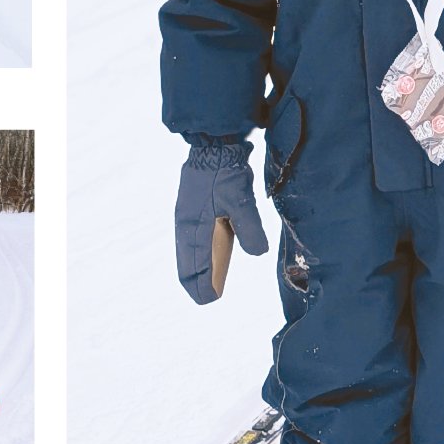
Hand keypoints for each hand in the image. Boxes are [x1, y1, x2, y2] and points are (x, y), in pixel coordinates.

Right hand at [175, 138, 268, 304]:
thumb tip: (258, 253)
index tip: (209, 300)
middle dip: (196, 280)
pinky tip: (208, 254)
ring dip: (197, 267)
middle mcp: (185, 223)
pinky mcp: (193, 207)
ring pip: (189, 249)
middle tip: (206, 298)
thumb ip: (249, 229)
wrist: (214, 143)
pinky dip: (199, 251)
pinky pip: (193, 237)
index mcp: (192, 226)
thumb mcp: (241, 201)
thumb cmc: (226, 172)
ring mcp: (187, 214)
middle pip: (187, 260)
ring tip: (206, 282)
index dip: (201, 284)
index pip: (194, 264)